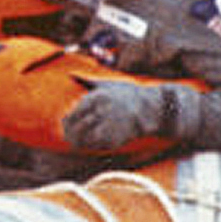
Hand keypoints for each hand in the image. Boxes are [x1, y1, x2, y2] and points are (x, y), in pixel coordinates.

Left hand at [60, 81, 178, 151]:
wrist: (154, 107)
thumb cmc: (129, 94)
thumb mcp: (108, 84)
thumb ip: (87, 81)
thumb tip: (70, 74)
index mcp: (96, 97)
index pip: (71, 116)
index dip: (66, 124)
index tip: (67, 127)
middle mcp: (101, 110)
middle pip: (76, 130)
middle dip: (71, 135)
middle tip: (70, 138)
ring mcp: (110, 124)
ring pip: (85, 140)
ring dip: (81, 143)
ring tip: (80, 143)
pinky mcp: (118, 137)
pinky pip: (99, 146)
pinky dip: (94, 147)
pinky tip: (95, 144)